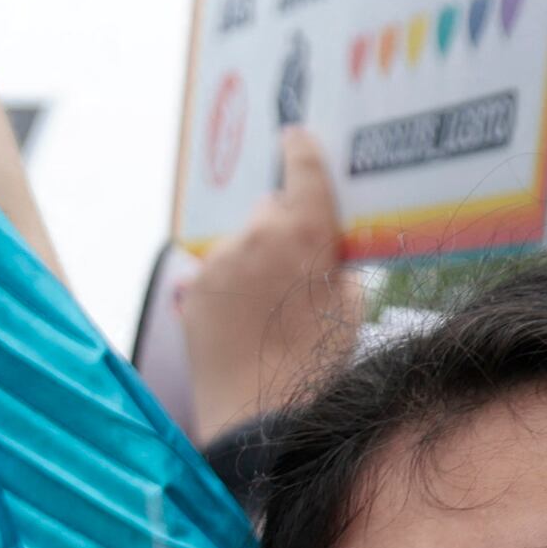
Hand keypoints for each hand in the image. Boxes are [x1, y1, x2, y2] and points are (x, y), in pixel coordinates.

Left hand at [166, 129, 356, 442]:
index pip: (303, 169)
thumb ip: (339, 266)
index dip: (301, 150)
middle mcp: (258, 234)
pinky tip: (240, 320)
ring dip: (251, 260)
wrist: (259, 413)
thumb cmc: (316, 364)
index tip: (294, 135)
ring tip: (264, 308)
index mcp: (306, 231)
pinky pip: (216, 271)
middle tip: (292, 270)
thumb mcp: (353, 308)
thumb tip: (329, 255)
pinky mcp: (193, 286)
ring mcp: (220, 259)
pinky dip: (227, 285)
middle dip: (280, 229)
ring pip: (240, 242)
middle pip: (269, 210)